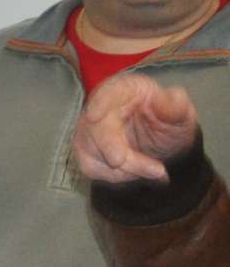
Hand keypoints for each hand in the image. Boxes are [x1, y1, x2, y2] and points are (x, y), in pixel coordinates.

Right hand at [73, 73, 199, 183]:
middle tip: (156, 170)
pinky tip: (138, 172)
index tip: (93, 117)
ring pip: (93, 152)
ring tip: (156, 170)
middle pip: (96, 129)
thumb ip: (175, 105)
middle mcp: (99, 108)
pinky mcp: (85, 152)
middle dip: (118, 151)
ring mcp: (88, 131)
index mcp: (122, 90)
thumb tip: (161, 100)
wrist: (164, 144)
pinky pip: (92, 168)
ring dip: (127, 169)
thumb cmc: (170, 123)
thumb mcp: (181, 113)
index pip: (104, 93)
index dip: (97, 104)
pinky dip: (118, 176)